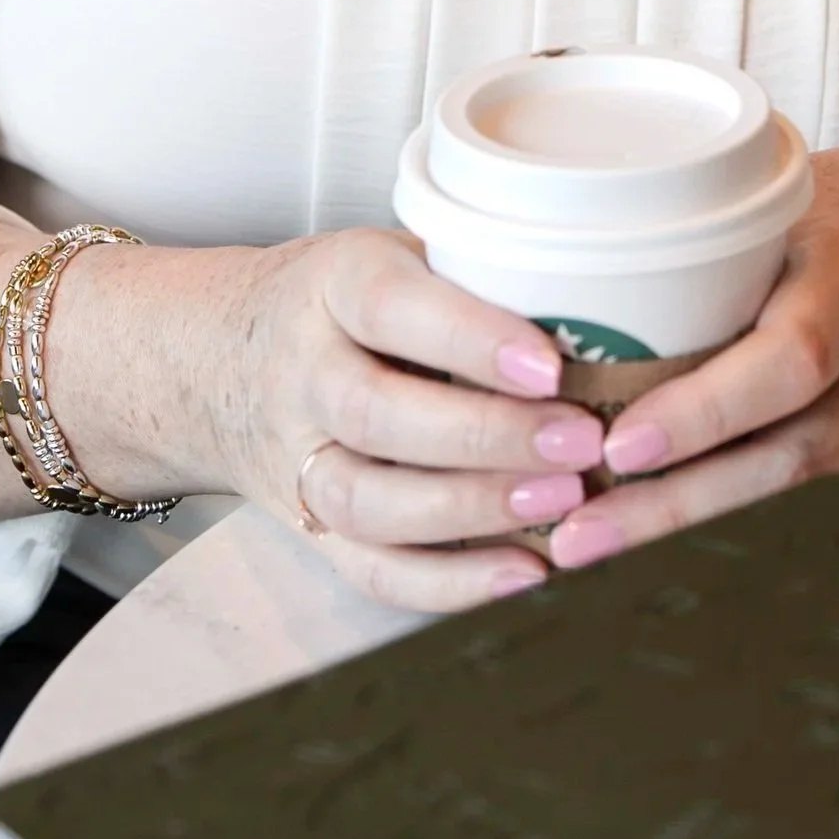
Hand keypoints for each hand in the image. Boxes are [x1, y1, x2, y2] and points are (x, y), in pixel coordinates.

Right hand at [178, 227, 606, 612]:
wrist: (220, 358)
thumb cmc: (344, 301)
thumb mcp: (393, 252)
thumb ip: (475, 271)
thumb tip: (618, 301)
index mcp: (332, 285)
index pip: (391, 307)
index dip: (469, 338)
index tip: (549, 363)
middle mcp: (304, 373)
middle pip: (377, 414)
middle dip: (486, 437)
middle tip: (579, 442)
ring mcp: (299, 458)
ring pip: (369, 500)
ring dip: (470, 511)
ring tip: (560, 506)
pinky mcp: (310, 527)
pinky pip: (370, 569)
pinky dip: (447, 586)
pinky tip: (523, 576)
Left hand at [538, 143, 838, 568]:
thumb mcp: (796, 195)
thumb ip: (710, 239)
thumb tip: (559, 259)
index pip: (791, 360)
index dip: (706, 412)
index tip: (620, 447)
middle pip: (788, 457)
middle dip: (680, 509)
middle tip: (578, 537)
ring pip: (801, 503)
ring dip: (699, 540)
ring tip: (598, 564)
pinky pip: (823, 519)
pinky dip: (749, 547)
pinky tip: (670, 572)